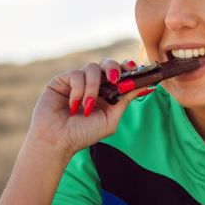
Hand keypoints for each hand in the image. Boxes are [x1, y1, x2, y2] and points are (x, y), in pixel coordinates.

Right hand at [28, 57, 148, 157]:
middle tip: (114, 79)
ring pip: (92, 68)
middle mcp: (93, 85)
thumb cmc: (83, 134)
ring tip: (87, 106)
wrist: (58, 140)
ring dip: (93, 87)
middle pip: (107, 63)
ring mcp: (78, 82)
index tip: (134, 69)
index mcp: (106, 93)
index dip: (127, 68)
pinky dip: (78, 90)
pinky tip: (73, 105)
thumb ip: (125, 100)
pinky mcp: (63, 80)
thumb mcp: (110, 119)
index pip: (119, 74)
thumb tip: (145, 86)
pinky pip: (76, 74)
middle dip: (113, 68)